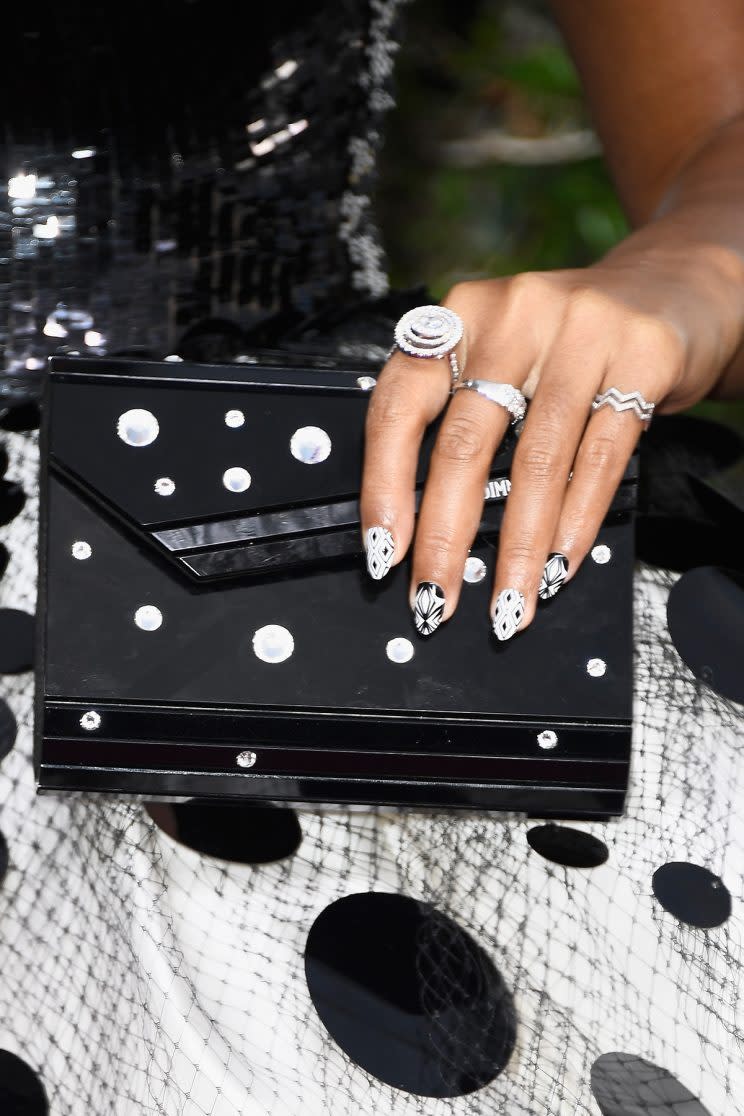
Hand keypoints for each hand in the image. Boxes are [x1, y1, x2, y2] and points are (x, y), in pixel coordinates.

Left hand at [360, 243, 742, 637]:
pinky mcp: (642, 358)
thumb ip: (460, 412)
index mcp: (461, 315)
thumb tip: (419, 525)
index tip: (382, 551)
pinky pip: (601, 459)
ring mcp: (581, 332)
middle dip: (445, 537)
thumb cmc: (566, 338)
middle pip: (464, 442)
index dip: (384, 484)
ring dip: (518, 549)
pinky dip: (576, 522)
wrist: (670, 287)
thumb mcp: (501, 353)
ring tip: (508, 603)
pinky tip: (559, 565)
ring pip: (537, 461)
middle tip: (435, 599)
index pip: (399, 404)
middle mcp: (514, 315)